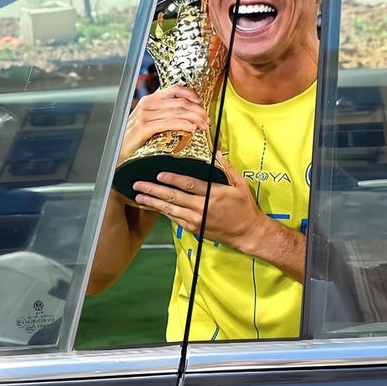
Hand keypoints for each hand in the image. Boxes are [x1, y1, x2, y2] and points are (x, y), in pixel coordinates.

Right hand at [119, 85, 208, 164]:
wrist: (118, 152)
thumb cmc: (134, 139)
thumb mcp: (149, 122)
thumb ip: (164, 114)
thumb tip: (186, 115)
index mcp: (150, 100)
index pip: (174, 89)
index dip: (190, 93)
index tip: (201, 102)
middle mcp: (147, 104)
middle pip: (179, 102)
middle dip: (196, 110)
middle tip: (206, 119)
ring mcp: (144, 115)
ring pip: (176, 112)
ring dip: (194, 118)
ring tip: (203, 125)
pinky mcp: (143, 127)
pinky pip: (168, 123)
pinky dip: (182, 124)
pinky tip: (191, 128)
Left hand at [131, 154, 267, 252]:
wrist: (247, 233)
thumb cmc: (244, 207)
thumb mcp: (240, 184)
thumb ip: (226, 168)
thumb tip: (216, 152)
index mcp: (213, 194)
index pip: (189, 185)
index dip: (173, 179)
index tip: (159, 174)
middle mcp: (202, 208)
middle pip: (174, 197)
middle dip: (154, 190)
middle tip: (139, 184)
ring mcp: (196, 220)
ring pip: (170, 209)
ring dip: (153, 202)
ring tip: (139, 196)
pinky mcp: (194, 228)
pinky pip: (175, 218)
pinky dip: (163, 211)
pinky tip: (153, 206)